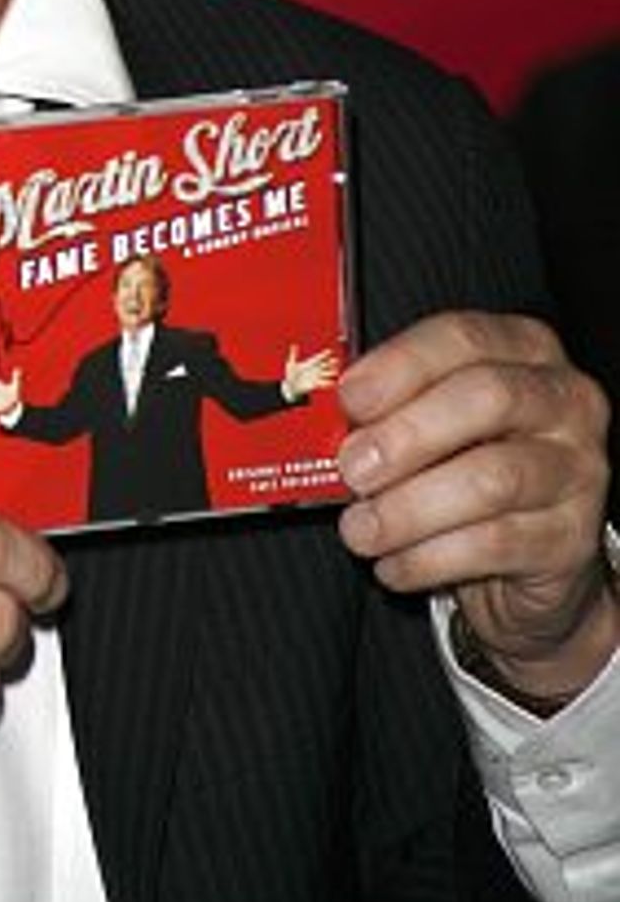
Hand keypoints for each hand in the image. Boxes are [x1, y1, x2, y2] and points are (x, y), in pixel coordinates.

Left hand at [283, 343, 338, 399]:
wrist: (292, 386)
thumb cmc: (291, 374)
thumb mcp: (291, 364)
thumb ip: (293, 355)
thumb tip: (294, 345)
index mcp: (310, 363)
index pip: (318, 358)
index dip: (324, 354)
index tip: (330, 351)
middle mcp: (315, 369)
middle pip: (325, 365)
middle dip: (331, 363)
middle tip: (336, 360)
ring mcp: (317, 377)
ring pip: (326, 374)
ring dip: (331, 373)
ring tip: (336, 372)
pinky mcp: (316, 385)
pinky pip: (323, 383)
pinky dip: (328, 383)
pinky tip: (333, 383)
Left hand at [336, 311, 616, 699]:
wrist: (524, 561)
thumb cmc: (462, 468)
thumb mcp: (429, 423)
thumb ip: (387, 408)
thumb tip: (324, 416)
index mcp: (523, 350)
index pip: (463, 336)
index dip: (400, 364)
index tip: (349, 398)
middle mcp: (564, 400)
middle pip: (486, 397)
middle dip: (406, 434)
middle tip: (352, 469)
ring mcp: (577, 470)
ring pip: (490, 480)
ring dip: (408, 509)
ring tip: (360, 530)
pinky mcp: (572, 539)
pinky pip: (493, 545)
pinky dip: (428, 558)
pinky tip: (393, 564)